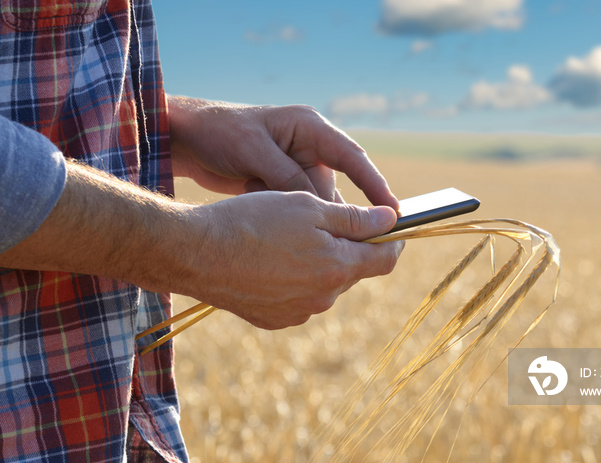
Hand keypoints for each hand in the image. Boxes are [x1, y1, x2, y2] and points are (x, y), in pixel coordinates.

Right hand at [0, 162, 402, 329]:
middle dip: (350, 247)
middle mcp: (323, 296)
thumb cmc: (252, 220)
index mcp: (338, 267)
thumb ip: (355, 218)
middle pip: (353, 270)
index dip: (394, 241)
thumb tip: (391, 220)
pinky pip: (298, 296)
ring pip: (324, 282)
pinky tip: (271, 258)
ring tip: (289, 236)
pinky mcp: (274, 319)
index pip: (385, 259)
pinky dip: (295, 277)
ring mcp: (298, 311)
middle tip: (327, 220)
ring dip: (320, 261)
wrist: (196, 253)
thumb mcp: (307, 207)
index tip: (393, 227)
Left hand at [167, 96, 398, 208]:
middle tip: (315, 234)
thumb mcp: (254, 151)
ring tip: (268, 210)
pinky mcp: (284, 186)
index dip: (375, 185)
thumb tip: (322, 208)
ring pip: (314, 205)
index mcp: (311, 129)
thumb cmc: (220, 133)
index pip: (353, 158)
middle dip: (324, 213)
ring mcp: (297, 169)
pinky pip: (296, 210)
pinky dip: (282, 217)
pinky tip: (256, 206)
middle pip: (333, 190)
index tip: (394, 212)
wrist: (188, 139)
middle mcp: (310, 150)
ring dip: (297, 217)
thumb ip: (288, 177)